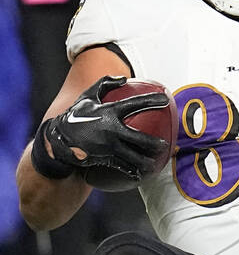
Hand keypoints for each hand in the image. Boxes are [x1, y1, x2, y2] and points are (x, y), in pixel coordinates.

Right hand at [33, 76, 170, 178]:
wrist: (56, 138)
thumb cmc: (76, 115)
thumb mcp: (87, 96)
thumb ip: (105, 83)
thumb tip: (123, 78)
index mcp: (109, 112)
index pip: (135, 104)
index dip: (151, 101)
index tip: (165, 100)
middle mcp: (111, 130)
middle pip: (140, 138)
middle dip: (155, 143)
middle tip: (165, 144)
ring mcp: (107, 146)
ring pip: (133, 156)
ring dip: (147, 161)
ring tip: (156, 163)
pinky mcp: (103, 158)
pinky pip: (122, 166)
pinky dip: (132, 171)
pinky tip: (140, 175)